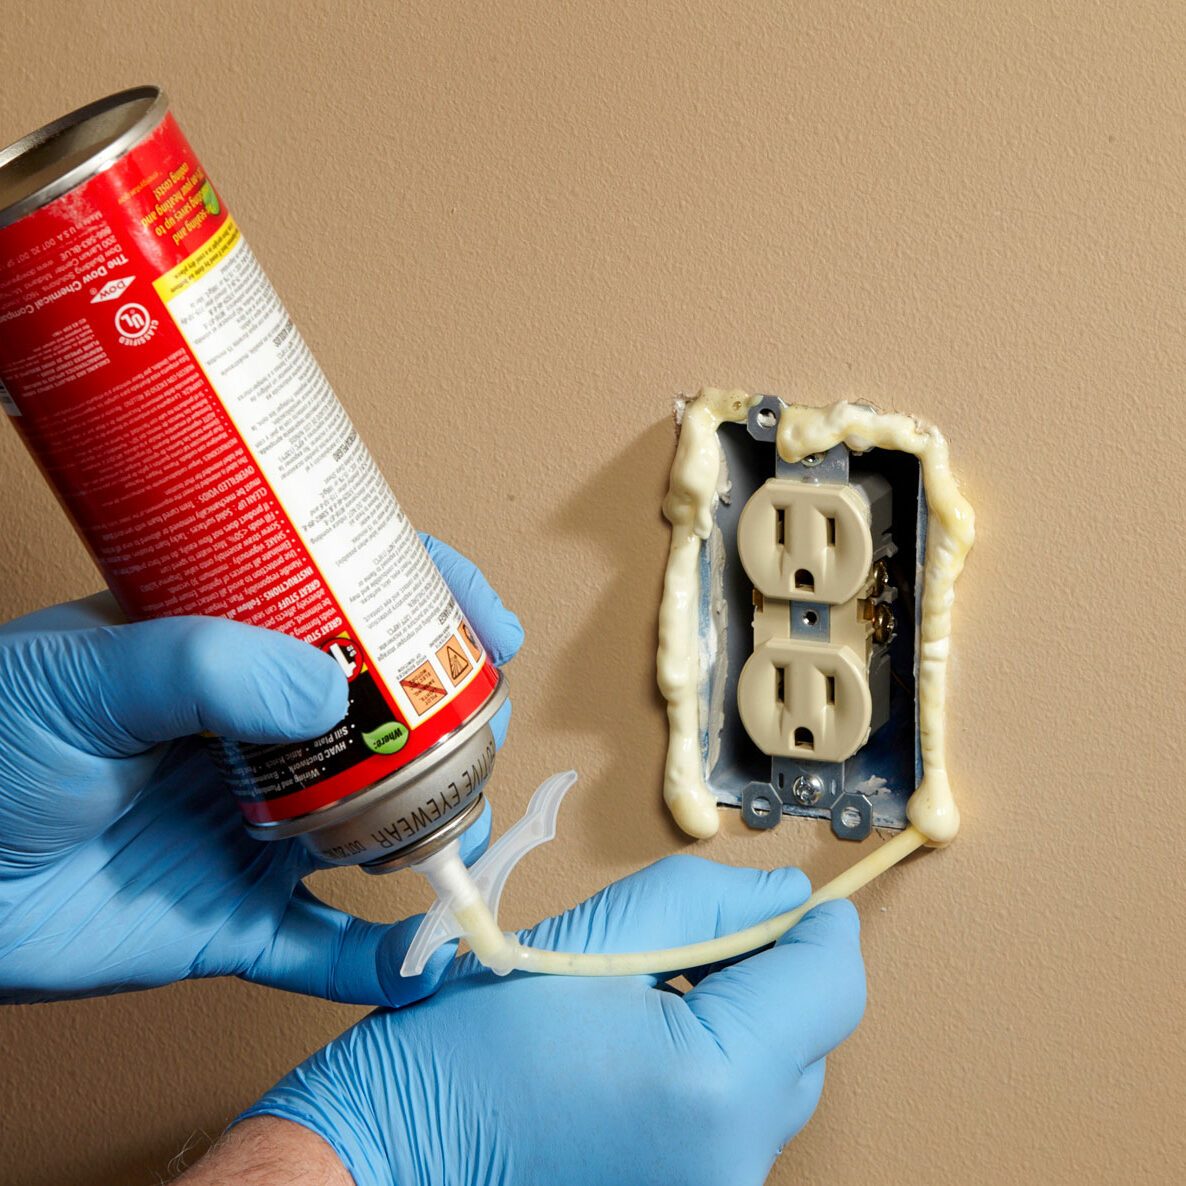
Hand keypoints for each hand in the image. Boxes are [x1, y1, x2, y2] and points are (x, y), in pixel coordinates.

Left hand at [0, 535, 522, 1005]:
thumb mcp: (89, 674)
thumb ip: (204, 665)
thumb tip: (334, 690)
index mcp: (232, 650)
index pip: (351, 606)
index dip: (430, 602)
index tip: (485, 622)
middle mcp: (256, 735)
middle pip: (387, 722)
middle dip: (451, 722)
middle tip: (478, 727)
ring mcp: (252, 826)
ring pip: (373, 828)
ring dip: (434, 834)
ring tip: (461, 833)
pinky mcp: (231, 916)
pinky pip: (319, 945)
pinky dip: (375, 959)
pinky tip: (421, 958)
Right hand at [239, 856, 865, 1185]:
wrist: (396, 1152)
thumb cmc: (464, 1056)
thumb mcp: (590, 936)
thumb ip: (704, 903)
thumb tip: (780, 893)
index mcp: (713, 1087)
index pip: (828, 985)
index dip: (811, 924)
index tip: (784, 897)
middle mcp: (732, 1162)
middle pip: (807, 1033)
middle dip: (764, 971)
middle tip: (681, 944)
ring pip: (774, 1076)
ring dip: (735, 1022)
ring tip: (642, 999)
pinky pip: (736, 1120)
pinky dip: (709, 1071)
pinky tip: (639, 1049)